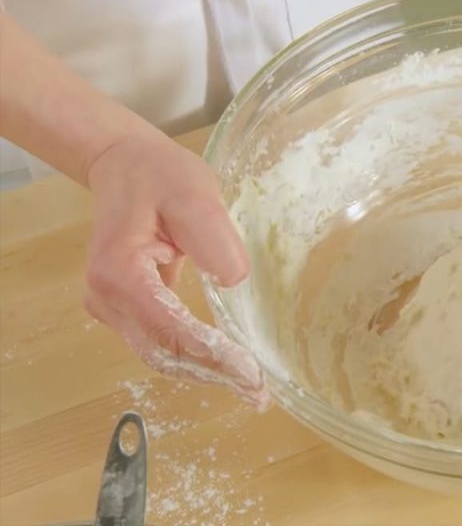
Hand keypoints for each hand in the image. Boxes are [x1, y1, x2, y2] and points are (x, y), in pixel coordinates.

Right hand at [84, 129, 269, 409]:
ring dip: (204, 373)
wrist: (125, 165)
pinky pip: (159, 343)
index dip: (211, 354)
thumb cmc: (160, 176)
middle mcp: (106, 299)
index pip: (169, 328)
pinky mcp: (123, 309)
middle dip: (212, 374)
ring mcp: (110, 308)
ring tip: (249, 387)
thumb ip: (211, 237)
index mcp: (119, 272)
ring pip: (160, 355)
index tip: (249, 371)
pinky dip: (193, 359)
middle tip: (258, 392)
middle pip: (163, 352)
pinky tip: (226, 367)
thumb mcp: (194, 194)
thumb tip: (233, 281)